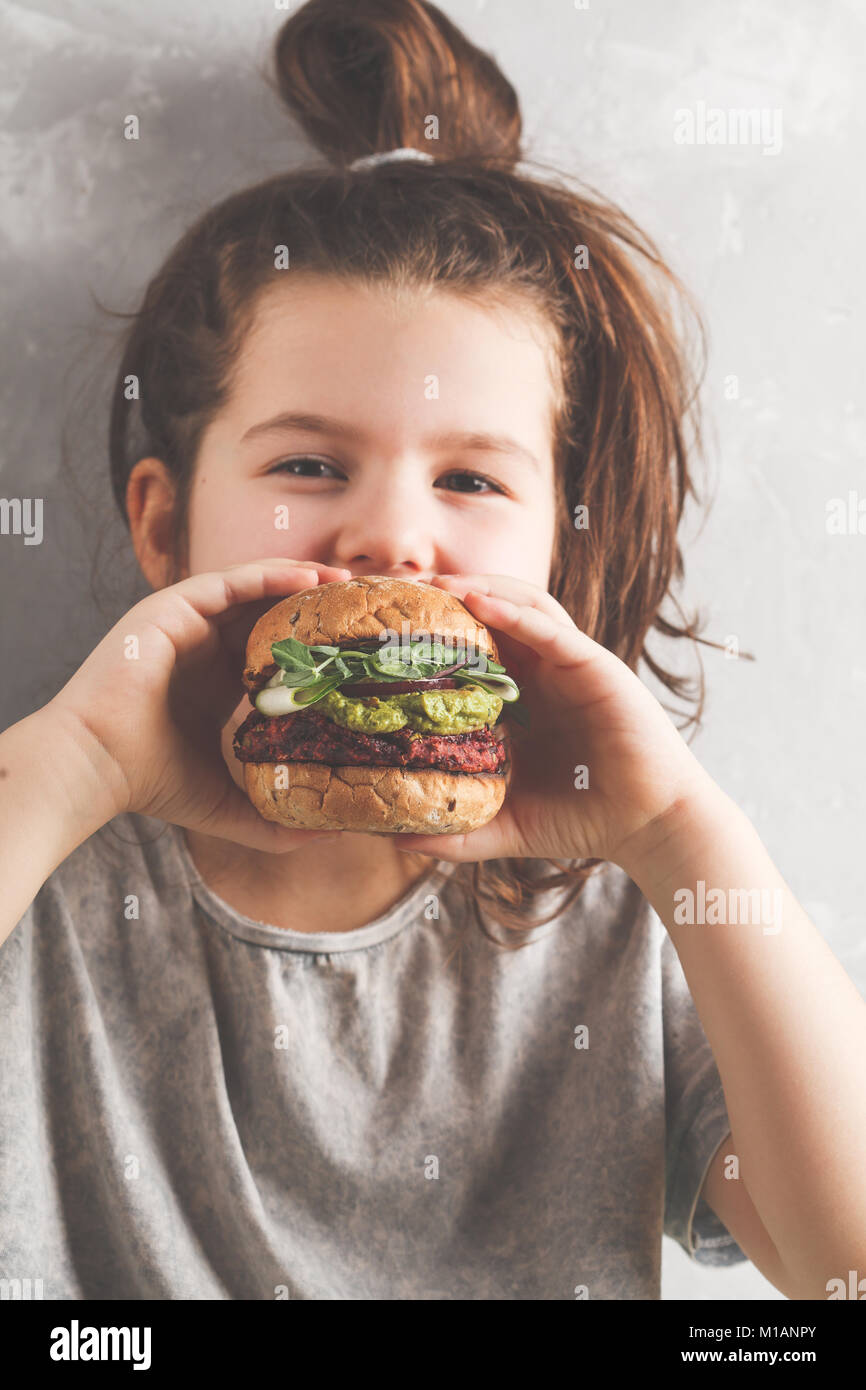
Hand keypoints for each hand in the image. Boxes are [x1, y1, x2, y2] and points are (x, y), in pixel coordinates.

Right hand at [42, 559, 353, 852]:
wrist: (95, 765)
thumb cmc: (150, 784)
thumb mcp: (227, 805)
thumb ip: (273, 819)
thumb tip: (329, 832)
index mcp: (214, 684)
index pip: (273, 654)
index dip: (315, 649)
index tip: (359, 652)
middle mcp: (202, 648)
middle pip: (269, 614)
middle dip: (314, 609)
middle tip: (363, 608)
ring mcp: (187, 624)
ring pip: (254, 589)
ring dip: (301, 581)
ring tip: (345, 583)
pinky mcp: (173, 608)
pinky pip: (231, 580)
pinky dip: (271, 574)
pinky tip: (309, 577)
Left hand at [393, 573, 714, 867]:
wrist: (650, 826)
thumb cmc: (585, 820)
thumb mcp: (506, 826)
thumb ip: (457, 832)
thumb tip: (397, 838)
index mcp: (522, 700)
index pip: (472, 652)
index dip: (432, 635)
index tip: (386, 632)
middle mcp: (543, 674)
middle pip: (492, 617)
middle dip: (450, 599)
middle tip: (403, 592)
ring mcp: (570, 665)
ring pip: (522, 607)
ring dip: (480, 590)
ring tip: (438, 583)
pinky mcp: (596, 667)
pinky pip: (552, 630)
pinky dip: (515, 611)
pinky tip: (480, 603)